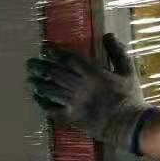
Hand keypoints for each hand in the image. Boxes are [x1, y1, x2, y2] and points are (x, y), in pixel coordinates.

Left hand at [26, 33, 151, 150]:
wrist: (130, 125)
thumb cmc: (130, 97)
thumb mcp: (128, 71)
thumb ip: (117, 52)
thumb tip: (107, 35)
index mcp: (94, 74)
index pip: (68, 59)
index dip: (54, 53)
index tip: (44, 49)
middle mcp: (80, 87)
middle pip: (54, 74)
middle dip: (40, 67)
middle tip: (29, 63)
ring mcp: (74, 103)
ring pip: (50, 90)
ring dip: (38, 84)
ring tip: (29, 79)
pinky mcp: (71, 118)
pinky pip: (52, 110)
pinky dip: (42, 103)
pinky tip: (37, 98)